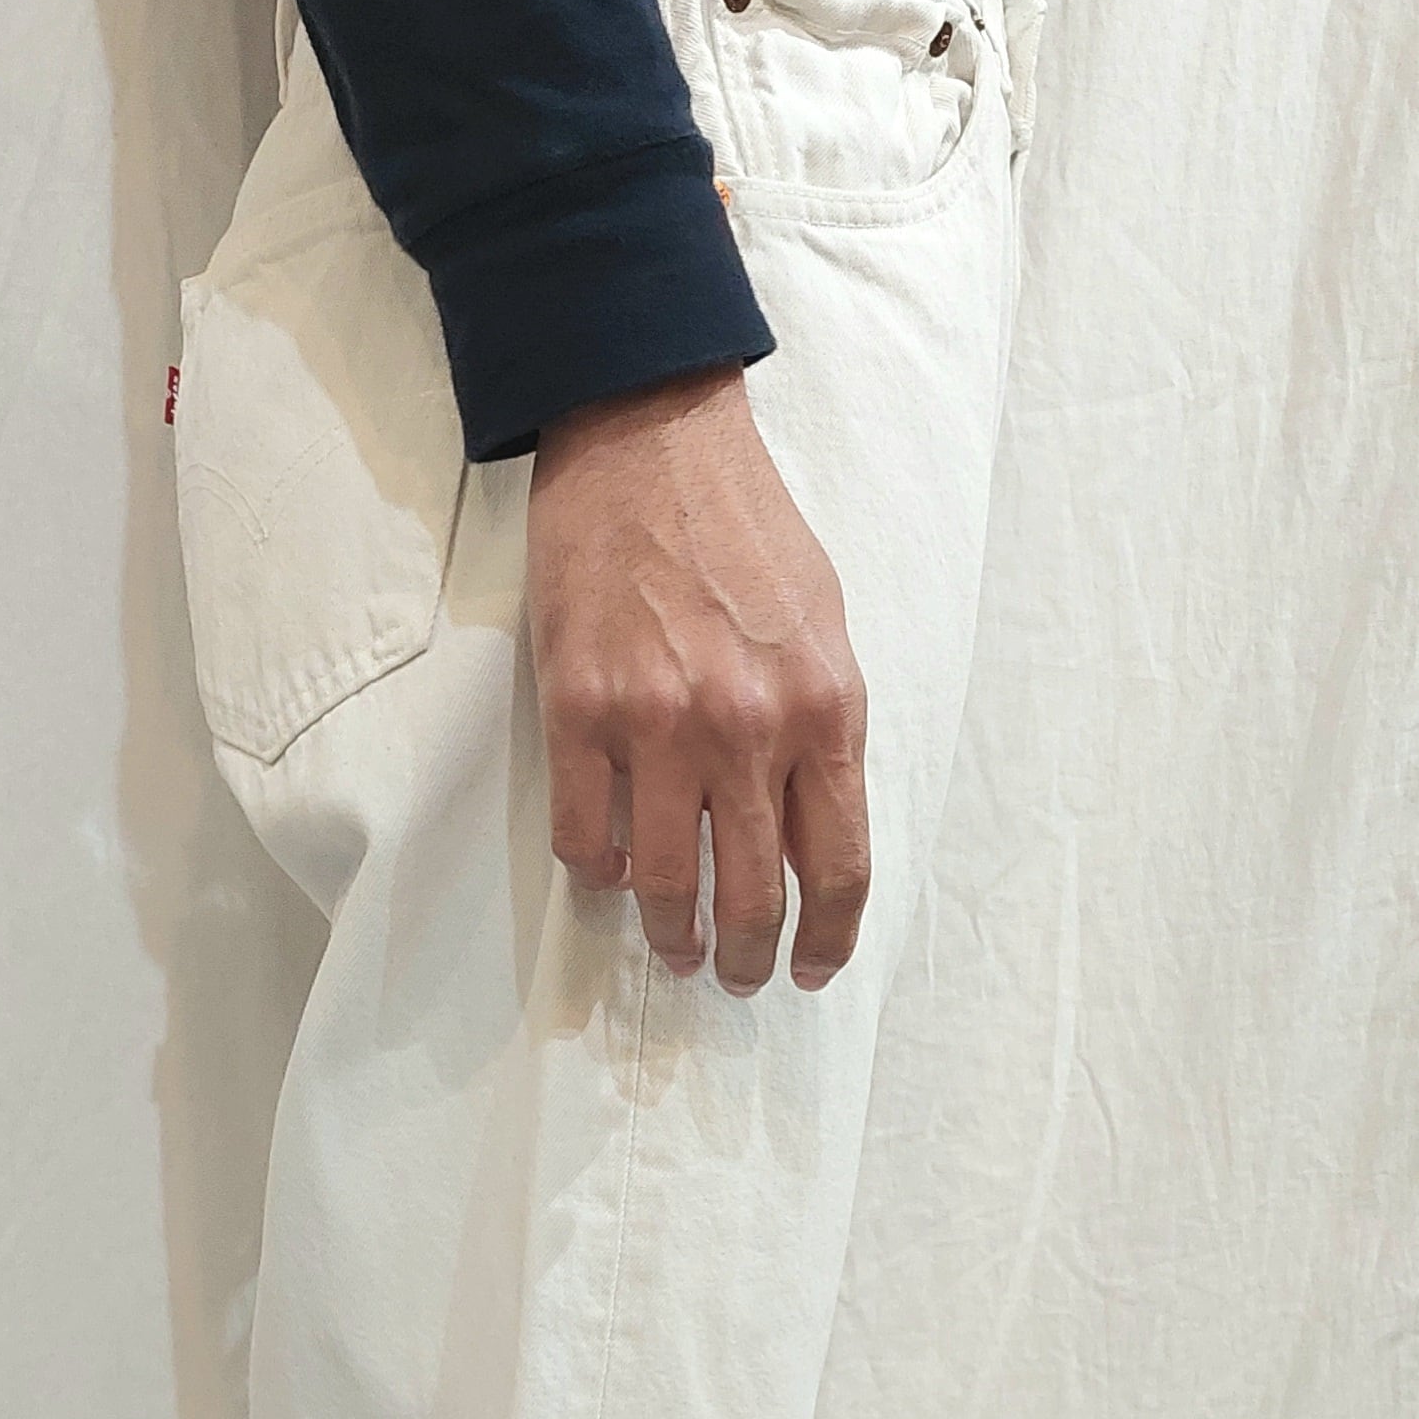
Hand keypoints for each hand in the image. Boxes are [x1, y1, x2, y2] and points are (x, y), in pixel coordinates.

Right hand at [526, 365, 870, 995]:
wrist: (650, 442)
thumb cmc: (745, 531)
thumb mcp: (826, 629)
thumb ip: (822, 734)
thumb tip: (809, 831)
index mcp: (824, 710)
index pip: (838, 867)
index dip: (826, 938)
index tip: (811, 968)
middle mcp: (747, 729)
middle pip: (751, 897)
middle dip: (744, 958)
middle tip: (735, 977)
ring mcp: (658, 725)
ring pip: (663, 884)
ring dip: (670, 935)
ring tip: (673, 948)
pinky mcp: (580, 712)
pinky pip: (586, 837)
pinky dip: (599, 876)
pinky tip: (611, 877)